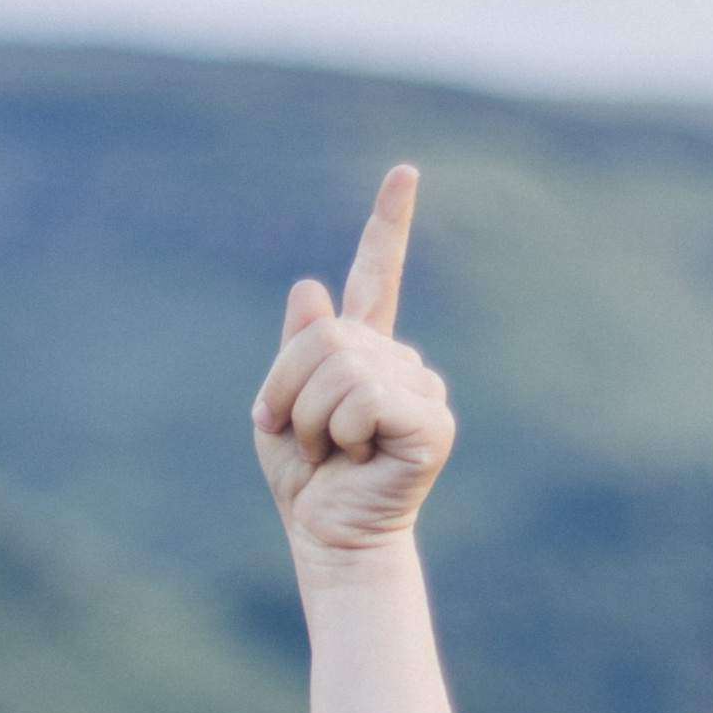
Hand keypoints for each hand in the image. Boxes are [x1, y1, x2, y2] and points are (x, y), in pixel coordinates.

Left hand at [252, 166, 453, 563]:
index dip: (388, 225)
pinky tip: (356, 459)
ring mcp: (421, 389)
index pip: (377, 276)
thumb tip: (310, 286)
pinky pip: (365, 399)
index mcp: (365, 352)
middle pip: (326, 337)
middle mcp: (399, 362)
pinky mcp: (431, 422)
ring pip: (341, 369)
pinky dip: (340, 432)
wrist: (328, 539)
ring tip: (328, 453)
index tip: (404, 173)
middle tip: (297, 437)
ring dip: (311, 419)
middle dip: (288, 390)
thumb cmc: (306, 483)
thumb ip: (294, 350)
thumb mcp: (280, 409)